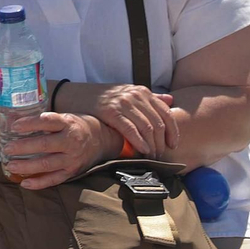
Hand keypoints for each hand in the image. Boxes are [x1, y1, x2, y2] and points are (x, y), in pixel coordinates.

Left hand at [2, 111, 116, 189]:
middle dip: (24, 147)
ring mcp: (72, 158)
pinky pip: (54, 179)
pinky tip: (24, 183)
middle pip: (45, 145)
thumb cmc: (75, 127)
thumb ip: (45, 120)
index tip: (14, 126)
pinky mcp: (72, 171)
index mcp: (68, 123)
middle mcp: (71, 141)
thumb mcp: (65, 117)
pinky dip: (39, 183)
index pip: (47, 121)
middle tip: (6, 148)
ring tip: (10, 166)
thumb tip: (14, 118)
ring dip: (27, 166)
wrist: (102, 140)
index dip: (30, 123)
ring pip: (47, 164)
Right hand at [56, 82, 177, 157]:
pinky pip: (131, 129)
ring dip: (152, 146)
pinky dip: (139, 142)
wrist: (76, 95)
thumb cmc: (105, 98)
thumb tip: (171, 100)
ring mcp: (123, 103)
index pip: (166, 113)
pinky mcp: (111, 112)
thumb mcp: (129, 93)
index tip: (173, 145)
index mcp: (143, 92)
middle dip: (161, 143)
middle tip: (160, 156)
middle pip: (157, 123)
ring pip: (146, 128)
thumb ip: (150, 97)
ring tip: (151, 157)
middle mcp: (135, 95)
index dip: (173, 132)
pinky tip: (142, 151)